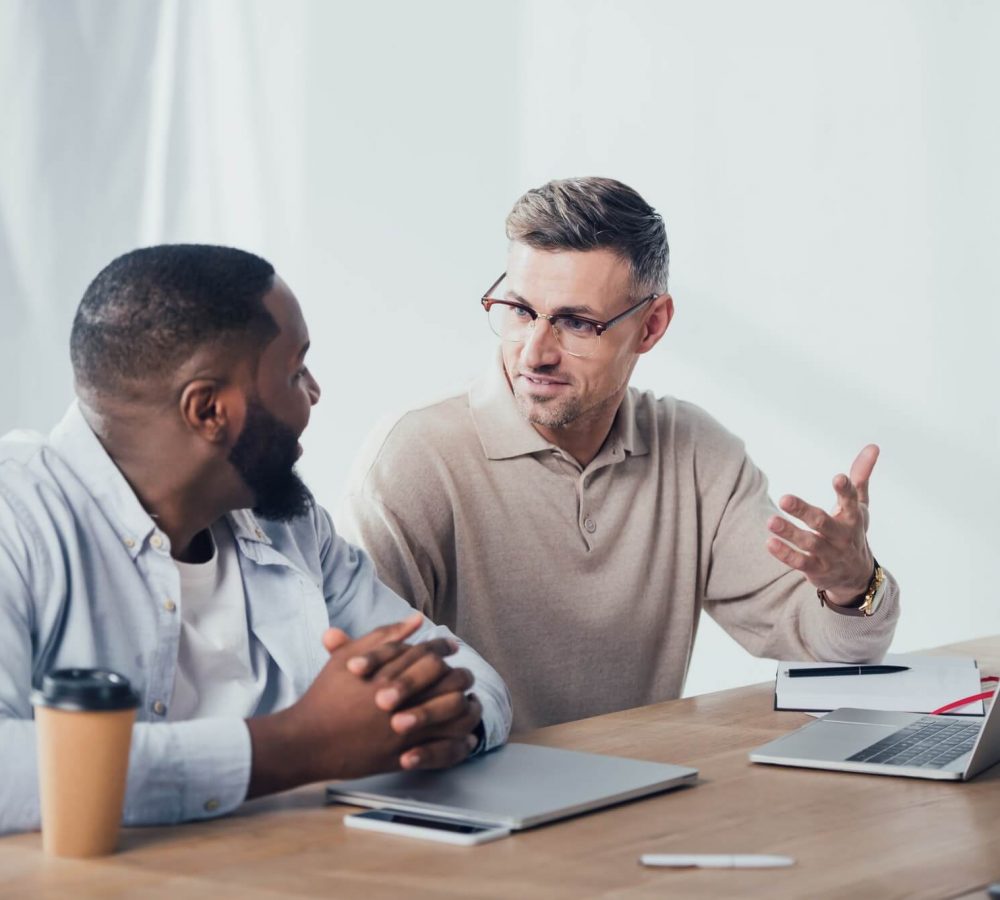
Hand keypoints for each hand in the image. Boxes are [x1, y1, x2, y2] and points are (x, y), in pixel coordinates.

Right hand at [246, 616, 475, 797]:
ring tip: (466, 700)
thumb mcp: (350, 657)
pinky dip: (456, 740)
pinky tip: (463, 733)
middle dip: (458, 675)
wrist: (307, 739)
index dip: (443, 648)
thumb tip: (417, 619)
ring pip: (450, 716)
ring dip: (463, 706)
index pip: (430, 654)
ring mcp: (402, 731)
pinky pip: (442, 750)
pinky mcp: (401, 757)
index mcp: (388, 674)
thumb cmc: (326, 695)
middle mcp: (399, 701)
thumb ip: (385, 636)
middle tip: (463, 674)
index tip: (451, 647)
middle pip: (446, 682)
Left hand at [765, 444, 878, 605]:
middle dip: (804, 511)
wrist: (856, 576)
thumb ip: (860, 476)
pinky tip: (770, 542)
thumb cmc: (853, 531)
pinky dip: (785, 554)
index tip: (838, 477)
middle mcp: (842, 536)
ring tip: (770, 521)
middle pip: (822, 523)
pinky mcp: (816, 569)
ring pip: (808, 543)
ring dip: (789, 532)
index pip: (851, 501)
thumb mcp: (860, 505)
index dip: (845, 490)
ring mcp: (829, 554)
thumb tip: (872, 446)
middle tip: (784, 499)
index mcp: (853, 518)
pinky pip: (800, 562)